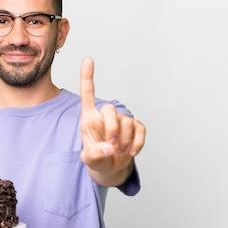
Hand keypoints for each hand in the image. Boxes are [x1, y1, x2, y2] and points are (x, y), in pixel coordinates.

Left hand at [79, 57, 144, 184]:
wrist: (110, 166)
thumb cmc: (96, 157)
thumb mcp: (89, 159)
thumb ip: (94, 153)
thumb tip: (109, 148)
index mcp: (90, 117)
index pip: (88, 94)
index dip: (87, 77)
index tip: (88, 60)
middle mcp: (105, 115)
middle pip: (110, 109)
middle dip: (111, 128)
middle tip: (110, 145)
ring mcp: (122, 120)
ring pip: (126, 122)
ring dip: (123, 142)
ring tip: (117, 152)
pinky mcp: (136, 127)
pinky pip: (140, 130)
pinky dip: (137, 143)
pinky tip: (131, 152)